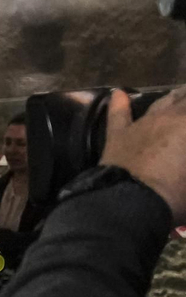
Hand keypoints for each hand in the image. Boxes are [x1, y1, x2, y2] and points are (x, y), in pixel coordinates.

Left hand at [102, 87, 185, 223]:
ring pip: (161, 102)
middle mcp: (171, 117)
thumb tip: (185, 156)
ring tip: (180, 93)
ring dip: (174, 96)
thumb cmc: (177, 194)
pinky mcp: (119, 134)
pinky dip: (119, 103)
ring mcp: (143, 124)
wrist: (132, 203)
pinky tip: (117, 93)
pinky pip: (118, 114)